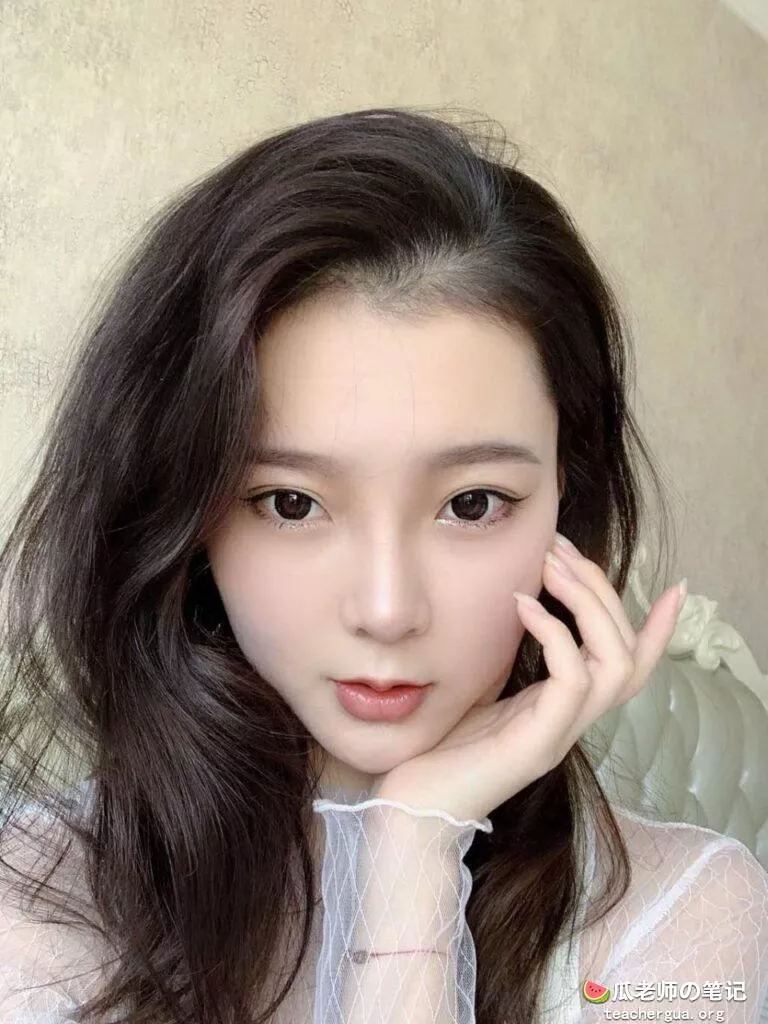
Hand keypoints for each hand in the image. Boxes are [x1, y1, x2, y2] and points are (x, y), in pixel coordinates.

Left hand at [372, 534, 685, 822]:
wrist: (414, 810)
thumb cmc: (440, 749)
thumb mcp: (482, 691)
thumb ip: (508, 658)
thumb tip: (514, 604)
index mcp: (564, 709)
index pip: (630, 667)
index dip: (658, 629)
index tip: (676, 587)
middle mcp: (573, 722)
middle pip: (627, 652)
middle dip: (601, 590)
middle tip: (560, 548)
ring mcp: (560, 734)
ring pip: (614, 663)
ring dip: (587, 604)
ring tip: (550, 565)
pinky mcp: (539, 744)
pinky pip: (571, 679)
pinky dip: (555, 632)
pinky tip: (523, 603)